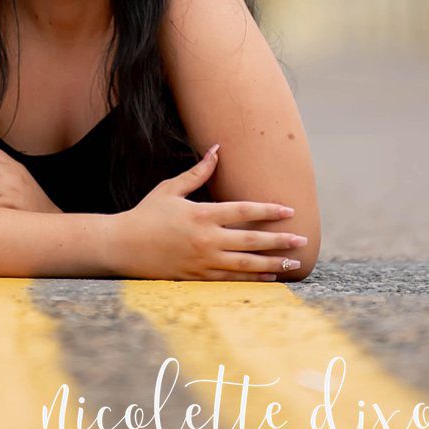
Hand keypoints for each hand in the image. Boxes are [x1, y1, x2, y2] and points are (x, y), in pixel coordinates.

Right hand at [113, 146, 306, 279]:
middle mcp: (207, 239)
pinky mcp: (200, 277)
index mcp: (201, 214)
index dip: (268, 211)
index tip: (289, 210)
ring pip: (246, 264)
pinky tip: (269, 276)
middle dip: (279, 240)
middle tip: (302, 240)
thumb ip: (196, 172)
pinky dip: (253, 278)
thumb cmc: (147, 213)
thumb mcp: (170, 189)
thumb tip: (216, 149)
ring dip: (272, 263)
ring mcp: (204, 261)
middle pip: (251, 240)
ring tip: (293, 264)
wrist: (125, 245)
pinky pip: (232, 279)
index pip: (243, 211)